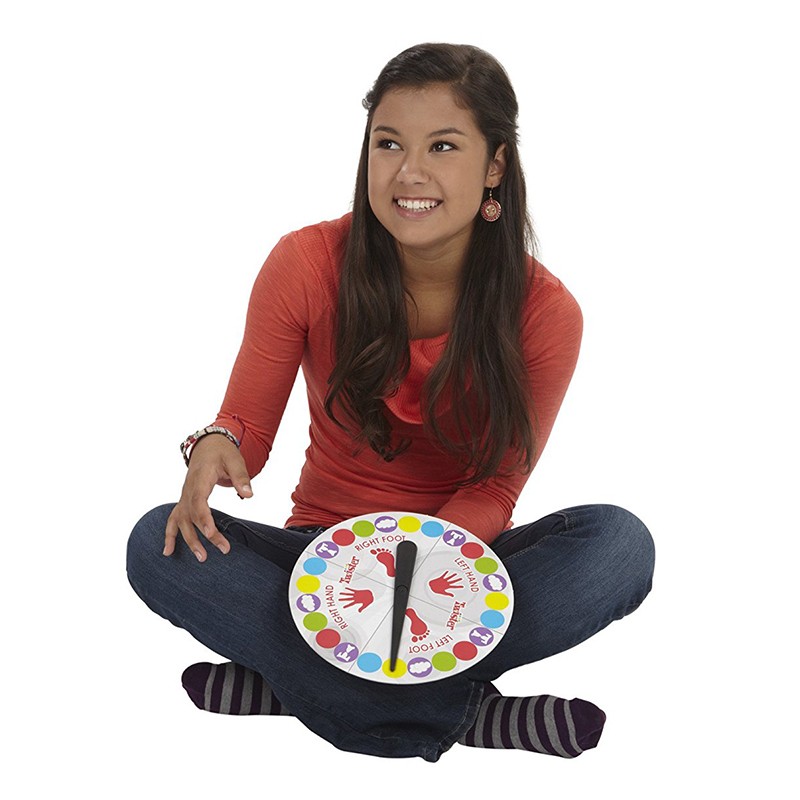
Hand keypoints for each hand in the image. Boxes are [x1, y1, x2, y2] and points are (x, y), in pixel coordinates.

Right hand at [163, 434, 252, 561]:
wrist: (208, 445)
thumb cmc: (222, 453)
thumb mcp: (235, 460)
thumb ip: (241, 477)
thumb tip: (248, 495)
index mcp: (200, 478)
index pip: (198, 501)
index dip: (203, 518)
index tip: (211, 533)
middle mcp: (188, 489)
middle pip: (191, 515)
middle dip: (203, 535)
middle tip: (222, 549)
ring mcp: (184, 496)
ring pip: (181, 520)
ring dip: (188, 540)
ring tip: (201, 558)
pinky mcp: (184, 501)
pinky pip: (173, 519)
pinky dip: (169, 535)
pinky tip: (168, 551)